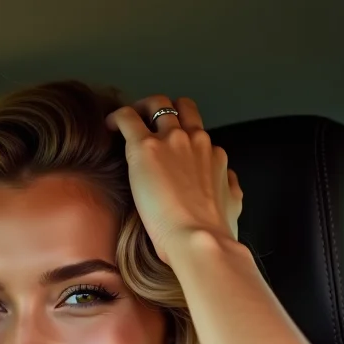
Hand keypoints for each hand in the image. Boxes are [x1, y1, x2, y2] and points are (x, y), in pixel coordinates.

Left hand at [105, 95, 242, 266]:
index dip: (182, 137)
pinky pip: (127, 117)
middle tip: (148, 122)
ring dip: (141, 109)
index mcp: (213, 155)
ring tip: (126, 123)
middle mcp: (195, 140)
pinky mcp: (146, 147)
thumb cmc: (214, 230)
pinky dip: (117, 117)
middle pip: (182, 108)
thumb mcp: (234, 204)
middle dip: (165, 110)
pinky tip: (109, 126)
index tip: (169, 147)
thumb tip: (228, 180)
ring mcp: (171, 140)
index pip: (198, 134)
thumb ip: (229, 187)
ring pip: (157, 104)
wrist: (198, 239)